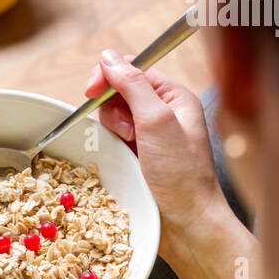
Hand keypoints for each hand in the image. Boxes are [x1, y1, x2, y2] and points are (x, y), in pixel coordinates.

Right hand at [84, 50, 229, 254]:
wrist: (187, 222)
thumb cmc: (181, 174)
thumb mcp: (157, 121)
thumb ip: (132, 85)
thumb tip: (108, 57)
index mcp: (175, 97)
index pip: (135, 68)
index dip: (109, 75)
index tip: (91, 90)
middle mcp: (164, 113)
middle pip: (119, 91)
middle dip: (112, 108)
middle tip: (125, 130)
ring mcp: (150, 135)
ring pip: (113, 116)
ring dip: (112, 129)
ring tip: (129, 147)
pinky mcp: (138, 154)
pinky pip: (112, 138)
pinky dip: (110, 144)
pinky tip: (122, 157)